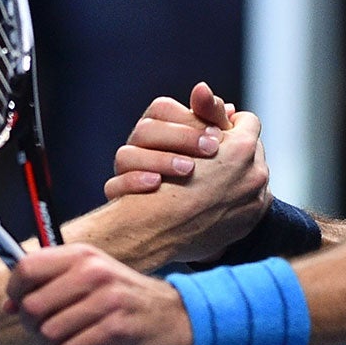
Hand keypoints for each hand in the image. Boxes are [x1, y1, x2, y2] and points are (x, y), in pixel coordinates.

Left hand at [6, 243, 193, 344]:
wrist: (176, 317)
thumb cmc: (125, 300)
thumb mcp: (92, 279)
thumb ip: (51, 284)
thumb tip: (7, 305)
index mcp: (83, 255)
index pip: (27, 268)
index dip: (15, 292)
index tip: (19, 307)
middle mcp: (93, 272)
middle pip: (32, 306)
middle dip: (32, 327)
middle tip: (45, 334)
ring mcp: (107, 300)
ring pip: (49, 333)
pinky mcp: (117, 330)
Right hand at [104, 82, 235, 196]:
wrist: (183, 235)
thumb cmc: (207, 188)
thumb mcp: (222, 154)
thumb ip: (220, 128)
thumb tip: (232, 109)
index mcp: (158, 131)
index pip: (163, 110)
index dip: (191, 119)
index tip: (219, 134)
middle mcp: (137, 149)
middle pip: (146, 129)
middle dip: (182, 137)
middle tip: (212, 149)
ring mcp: (125, 175)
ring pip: (125, 155)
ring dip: (161, 160)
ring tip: (189, 170)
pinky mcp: (118, 200)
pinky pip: (113, 187)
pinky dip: (135, 183)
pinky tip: (157, 184)